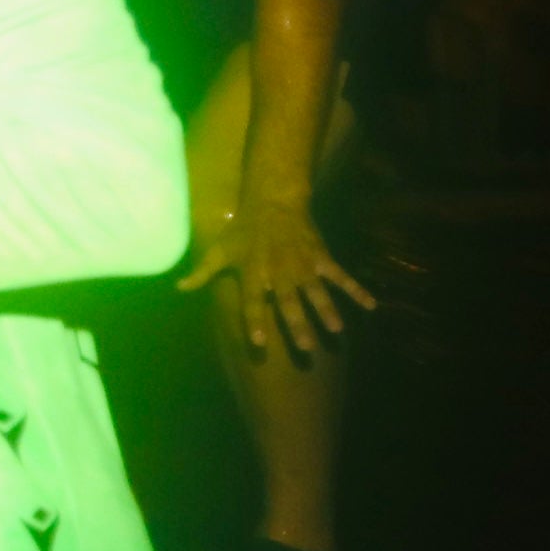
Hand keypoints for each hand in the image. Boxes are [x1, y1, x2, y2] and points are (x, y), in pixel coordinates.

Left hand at [180, 196, 375, 354]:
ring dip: (327, 311)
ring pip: (316, 292)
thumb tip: (178, 287)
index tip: (259, 342)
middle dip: (297, 324)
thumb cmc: (243, 230)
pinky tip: (371, 306)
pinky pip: (341, 276)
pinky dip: (357, 290)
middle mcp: (279, 272)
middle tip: (305, 348)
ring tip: (336, 332)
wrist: (273, 202)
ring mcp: (303, 265)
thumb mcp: (219, 249)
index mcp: (253, 273)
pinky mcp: (321, 257)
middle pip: (288, 302)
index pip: (252, 302)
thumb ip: (201, 272)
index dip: (254, 322)